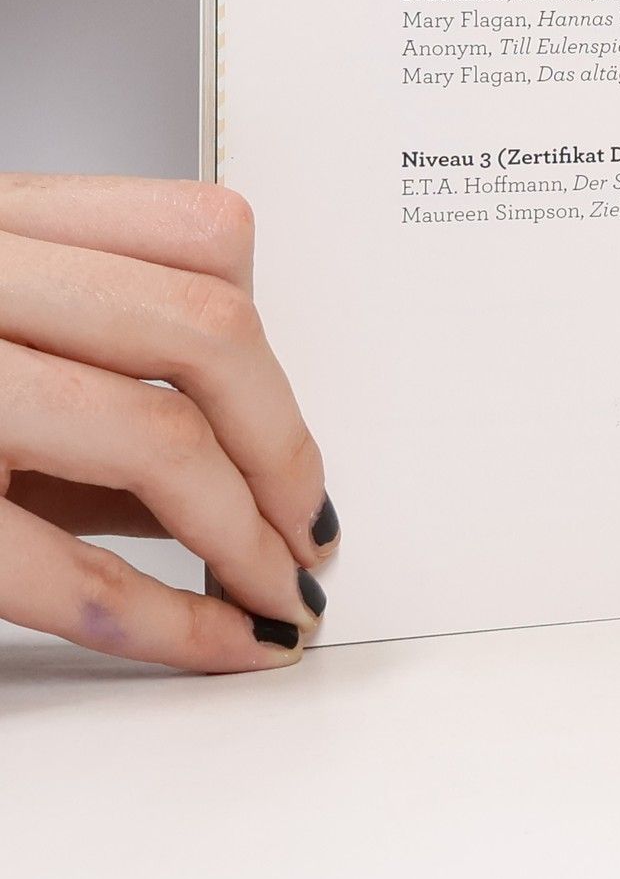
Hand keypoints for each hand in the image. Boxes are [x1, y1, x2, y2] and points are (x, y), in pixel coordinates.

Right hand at [0, 175, 334, 671]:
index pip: (205, 236)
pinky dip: (158, 617)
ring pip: (150, 436)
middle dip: (286, 445)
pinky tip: (208, 643)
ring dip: (243, 534)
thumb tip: (230, 474)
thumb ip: (88, 369)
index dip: (275, 343)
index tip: (299, 428)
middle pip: (205, 331)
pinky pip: (49, 563)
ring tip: (274, 592)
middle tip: (312, 526)